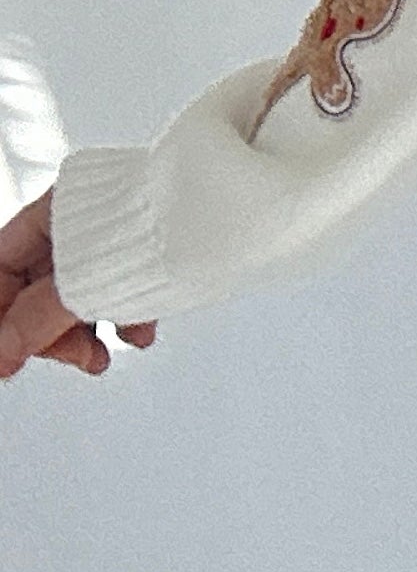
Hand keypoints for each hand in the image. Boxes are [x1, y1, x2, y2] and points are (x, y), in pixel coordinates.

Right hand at [0, 189, 159, 381]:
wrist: (239, 213)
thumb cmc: (170, 221)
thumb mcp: (85, 281)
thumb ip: (37, 320)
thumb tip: (1, 353)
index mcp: (55, 212)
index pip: (2, 269)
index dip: (2, 314)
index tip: (4, 356)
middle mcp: (77, 225)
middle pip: (35, 290)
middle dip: (47, 334)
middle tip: (67, 359)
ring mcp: (110, 243)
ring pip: (77, 299)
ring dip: (83, 336)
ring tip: (99, 358)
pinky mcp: (143, 260)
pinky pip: (117, 297)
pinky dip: (121, 323)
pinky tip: (136, 337)